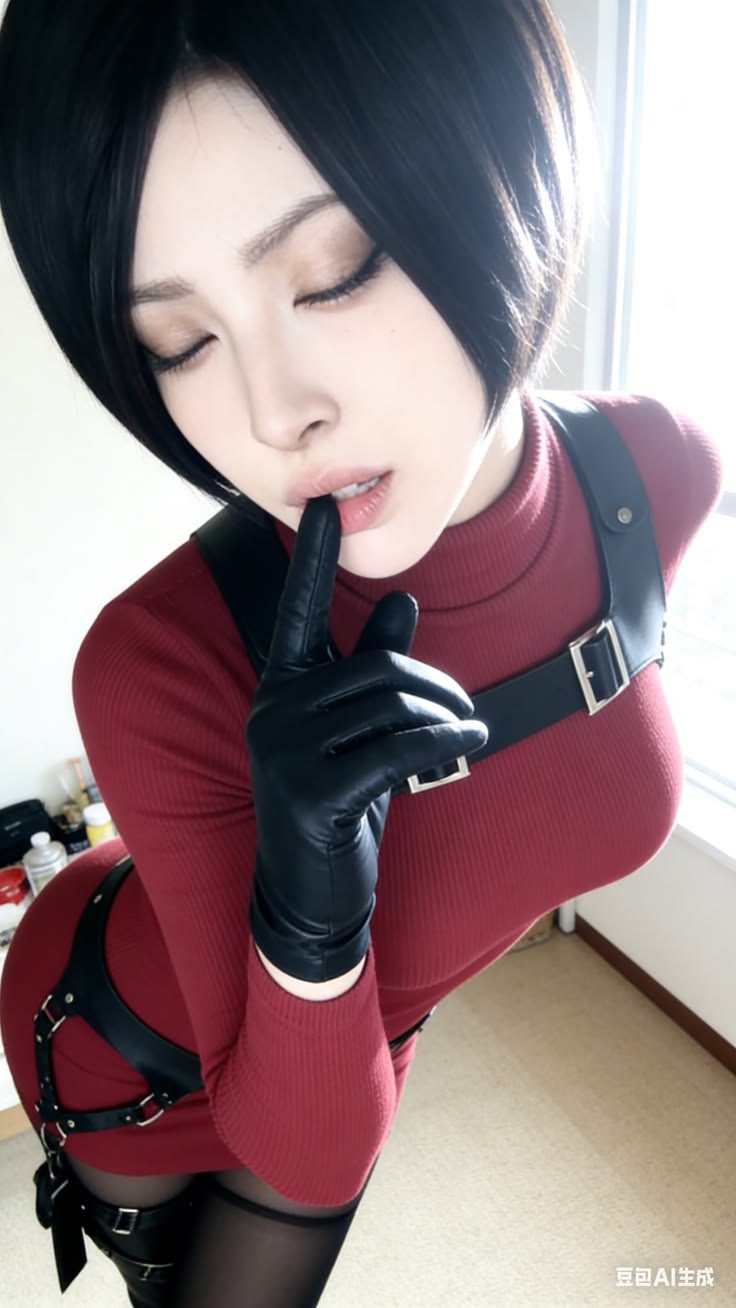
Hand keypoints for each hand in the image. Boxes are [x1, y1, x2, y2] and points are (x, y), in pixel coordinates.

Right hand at [246, 494, 487, 981]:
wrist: (310, 889)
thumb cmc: (339, 798)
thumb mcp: (357, 730)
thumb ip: (372, 667)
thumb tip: (402, 600)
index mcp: (280, 684)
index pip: (299, 609)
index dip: (315, 558)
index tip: (326, 502)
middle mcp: (272, 708)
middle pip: (379, 668)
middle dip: (434, 685)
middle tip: (464, 708)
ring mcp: (284, 751)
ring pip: (394, 706)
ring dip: (444, 717)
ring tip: (464, 732)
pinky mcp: (312, 792)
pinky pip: (399, 749)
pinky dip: (446, 741)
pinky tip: (473, 739)